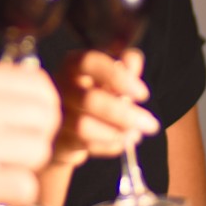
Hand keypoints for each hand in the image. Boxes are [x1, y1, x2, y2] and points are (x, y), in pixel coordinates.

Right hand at [0, 58, 60, 205]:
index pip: (40, 88)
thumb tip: (35, 98)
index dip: (43, 107)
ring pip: (39, 154)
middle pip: (45, 121)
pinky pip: (23, 187)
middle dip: (36, 136)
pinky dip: (12, 191)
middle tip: (16, 149)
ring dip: (23, 164)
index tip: (32, 121)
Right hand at [49, 48, 161, 167]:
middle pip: (90, 99)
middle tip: (150, 124)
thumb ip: (123, 68)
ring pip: (84, 126)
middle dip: (125, 114)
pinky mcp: (57, 142)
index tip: (142, 93)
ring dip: (117, 132)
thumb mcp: (109, 80)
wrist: (64, 131)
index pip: (89, 62)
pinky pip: (83, 145)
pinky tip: (121, 143)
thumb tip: (133, 59)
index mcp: (73, 66)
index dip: (117, 76)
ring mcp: (55, 116)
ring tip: (135, 135)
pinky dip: (108, 146)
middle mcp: (59, 88)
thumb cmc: (91, 99)